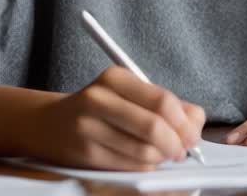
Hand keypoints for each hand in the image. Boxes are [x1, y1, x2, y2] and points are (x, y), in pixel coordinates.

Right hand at [25, 66, 205, 170]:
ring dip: (161, 158)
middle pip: (154, 126)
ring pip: (143, 151)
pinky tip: (144, 162)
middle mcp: (99, 98)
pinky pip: (129, 166)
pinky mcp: (85, 152)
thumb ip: (167, 104)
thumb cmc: (101, 110)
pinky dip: (145, 167)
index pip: (163, 101)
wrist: (50, 124)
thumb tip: (195, 124)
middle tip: (182, 151)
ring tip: (162, 155)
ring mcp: (89, 127)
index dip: (184, 123)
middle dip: (176, 144)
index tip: (192, 136)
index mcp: (115, 78)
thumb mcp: (129, 95)